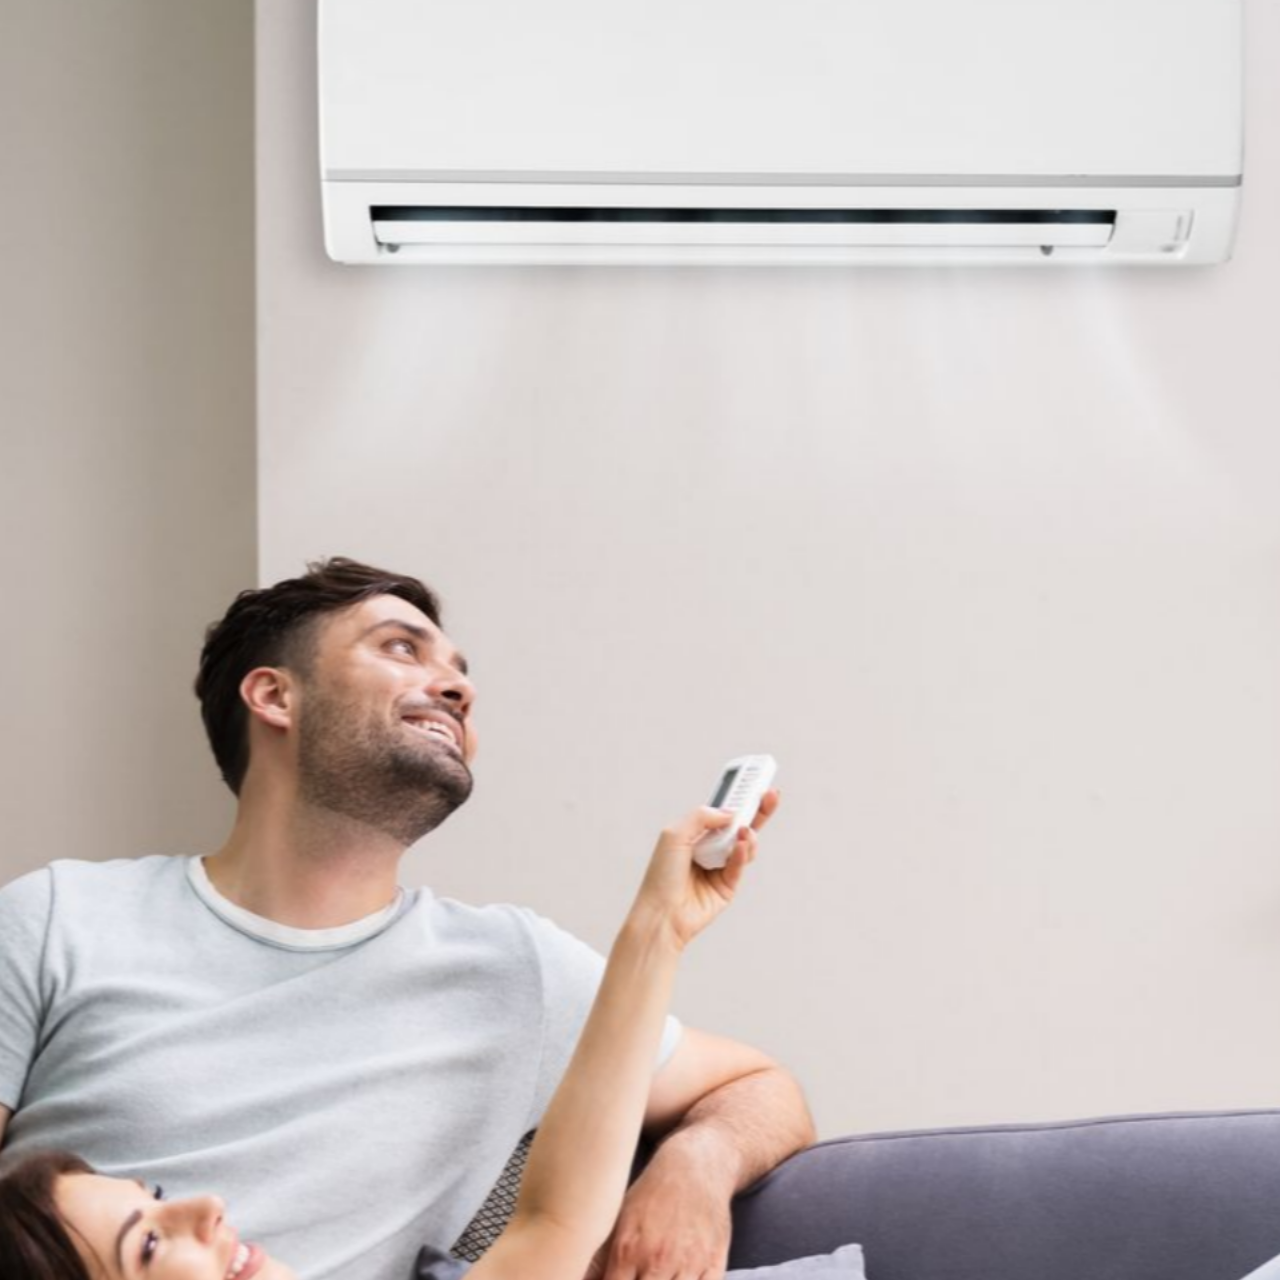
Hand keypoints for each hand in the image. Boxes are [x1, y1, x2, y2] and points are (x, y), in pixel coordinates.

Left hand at [585, 1155, 732, 1279]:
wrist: (695, 1166)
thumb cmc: (654, 1192)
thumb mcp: (619, 1218)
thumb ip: (601, 1258)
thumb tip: (581, 1279)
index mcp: (628, 1249)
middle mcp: (657, 1259)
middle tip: (636, 1277)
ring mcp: (688, 1264)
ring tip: (653, 1277)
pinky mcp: (714, 1264)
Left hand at [629, 791, 778, 950]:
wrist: (662, 914)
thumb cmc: (661, 876)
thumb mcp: (675, 834)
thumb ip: (702, 816)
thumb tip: (729, 812)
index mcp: (695, 833)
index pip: (720, 811)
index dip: (736, 798)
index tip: (753, 781)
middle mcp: (709, 848)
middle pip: (739, 825)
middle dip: (757, 810)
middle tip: (771, 795)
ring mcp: (719, 867)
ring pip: (745, 845)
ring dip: (749, 835)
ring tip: (746, 830)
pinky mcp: (728, 886)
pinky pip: (740, 865)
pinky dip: (743, 854)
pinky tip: (741, 846)